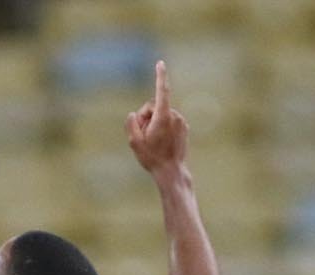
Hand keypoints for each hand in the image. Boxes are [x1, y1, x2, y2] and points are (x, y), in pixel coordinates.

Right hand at [126, 61, 188, 177]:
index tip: (160, 63)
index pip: (161, 91)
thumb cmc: (152, 157)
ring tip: (154, 142)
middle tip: (143, 136)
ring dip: (154, 124)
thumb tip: (135, 114)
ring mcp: (181, 121)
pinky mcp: (184, 127)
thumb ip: (131, 123)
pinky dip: (162, 127)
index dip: (160, 76)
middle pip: (154, 107)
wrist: (171, 172)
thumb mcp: (134, 141)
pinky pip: (168, 121)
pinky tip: (161, 143)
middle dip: (146, 117)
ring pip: (161, 114)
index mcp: (163, 117)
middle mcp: (174, 116)